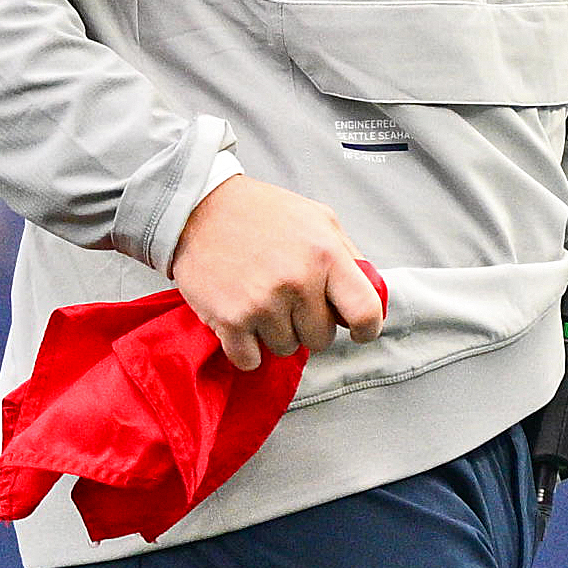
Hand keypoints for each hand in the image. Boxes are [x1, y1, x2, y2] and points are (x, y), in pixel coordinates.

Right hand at [168, 175, 386, 369]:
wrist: (198, 208)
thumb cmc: (262, 213)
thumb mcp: (318, 219)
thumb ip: (348, 256)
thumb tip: (369, 295)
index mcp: (325, 255)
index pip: (364, 312)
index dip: (366, 329)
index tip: (358, 332)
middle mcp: (297, 281)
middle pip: (321, 338)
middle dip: (308, 325)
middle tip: (288, 301)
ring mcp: (263, 303)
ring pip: (286, 349)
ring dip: (275, 333)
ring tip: (259, 301)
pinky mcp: (230, 320)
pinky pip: (251, 360)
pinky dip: (246, 348)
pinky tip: (241, 321)